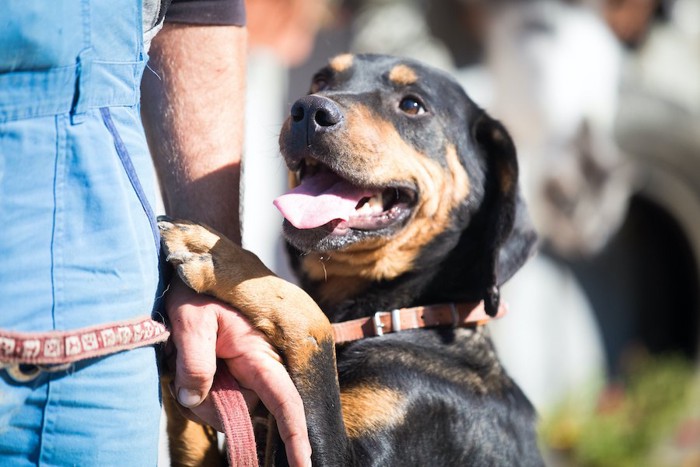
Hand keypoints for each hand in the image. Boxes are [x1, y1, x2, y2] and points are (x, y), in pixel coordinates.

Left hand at [165, 278, 311, 466]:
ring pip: (229, 406)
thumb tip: (194, 400)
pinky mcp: (237, 369)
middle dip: (212, 407)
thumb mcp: (189, 323)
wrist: (195, 270)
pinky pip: (221, 395)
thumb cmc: (196, 291)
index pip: (284, 400)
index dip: (295, 434)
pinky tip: (187, 365)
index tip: (304, 464)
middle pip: (244, 410)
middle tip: (181, 374)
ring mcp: (249, 367)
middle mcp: (260, 363)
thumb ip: (194, 364)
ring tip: (184, 358)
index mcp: (258, 352)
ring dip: (202, 394)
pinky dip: (201, 389)